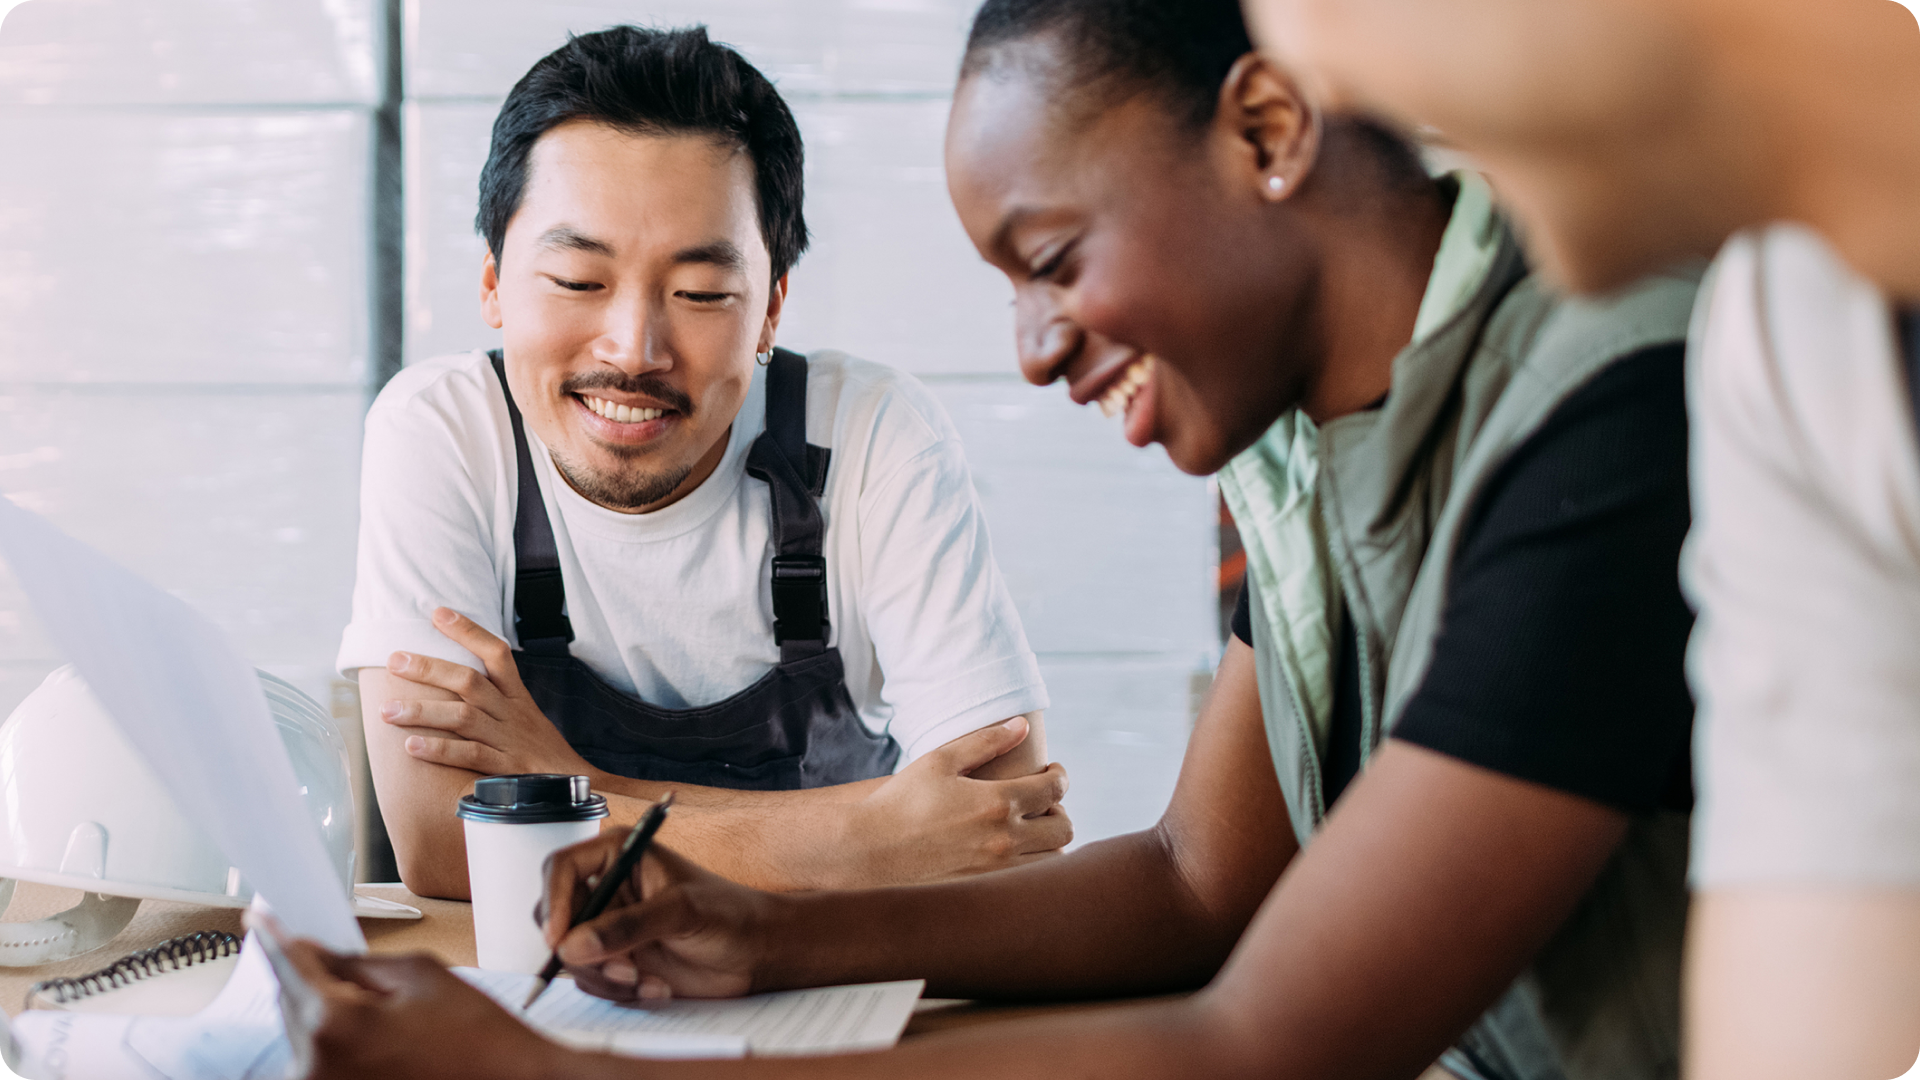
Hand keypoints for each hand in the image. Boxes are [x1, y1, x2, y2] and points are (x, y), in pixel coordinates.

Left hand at [270, 939, 569, 1079]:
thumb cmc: (477, 1037)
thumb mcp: (421, 975)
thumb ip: (359, 962)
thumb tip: (320, 955)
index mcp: (334, 1023)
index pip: (290, 964)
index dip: (275, 935)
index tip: (259, 919)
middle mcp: (315, 1065)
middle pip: (291, 1001)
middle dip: (313, 977)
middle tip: (350, 967)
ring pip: (304, 1032)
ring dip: (325, 1013)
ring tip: (387, 1017)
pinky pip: (319, 1059)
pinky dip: (336, 1040)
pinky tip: (379, 1037)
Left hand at [381, 607, 601, 780]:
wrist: (575, 786)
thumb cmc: (541, 752)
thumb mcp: (524, 717)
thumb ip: (495, 699)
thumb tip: (454, 681)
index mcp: (517, 697)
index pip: (496, 653)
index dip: (468, 631)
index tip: (438, 613)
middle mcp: (512, 713)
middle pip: (470, 682)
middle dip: (430, 669)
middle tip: (394, 661)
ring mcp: (509, 741)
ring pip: (463, 718)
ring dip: (423, 712)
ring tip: (388, 710)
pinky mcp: (506, 769)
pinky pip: (470, 756)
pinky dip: (440, 750)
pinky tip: (412, 747)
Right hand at [539, 834, 772, 1003]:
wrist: (755, 952)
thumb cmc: (728, 914)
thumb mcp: (681, 912)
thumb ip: (628, 925)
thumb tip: (572, 945)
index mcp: (618, 854)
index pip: (561, 869)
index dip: (554, 903)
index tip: (560, 940)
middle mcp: (607, 888)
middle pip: (556, 918)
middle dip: (580, 950)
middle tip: (620, 969)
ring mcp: (609, 927)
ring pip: (570, 956)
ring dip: (604, 976)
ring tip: (644, 980)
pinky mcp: (616, 959)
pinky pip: (592, 980)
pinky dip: (617, 990)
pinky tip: (655, 987)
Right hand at [838, 717, 1072, 883]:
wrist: (869, 851)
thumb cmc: (901, 801)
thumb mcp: (940, 761)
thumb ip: (985, 741)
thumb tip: (1022, 725)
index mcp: (996, 802)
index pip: (1055, 789)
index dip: (1060, 777)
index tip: (1052, 772)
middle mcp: (1003, 839)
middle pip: (1064, 827)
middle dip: (1059, 809)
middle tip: (1042, 800)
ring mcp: (995, 869)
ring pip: (1053, 859)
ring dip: (1049, 840)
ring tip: (1029, 826)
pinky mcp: (984, 889)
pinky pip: (1029, 880)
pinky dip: (1033, 863)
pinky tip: (1013, 849)